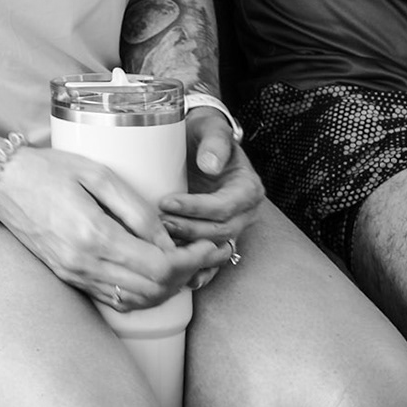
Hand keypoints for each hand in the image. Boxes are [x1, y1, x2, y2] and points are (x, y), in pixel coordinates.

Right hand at [0, 146, 223, 311]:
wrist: (2, 183)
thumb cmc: (49, 169)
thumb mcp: (97, 174)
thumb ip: (136, 209)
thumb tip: (167, 241)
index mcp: (94, 235)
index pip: (159, 266)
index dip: (192, 260)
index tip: (210, 245)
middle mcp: (85, 263)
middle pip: (153, 288)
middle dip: (189, 274)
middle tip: (208, 254)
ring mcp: (75, 275)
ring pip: (137, 299)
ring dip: (169, 288)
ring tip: (189, 266)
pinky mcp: (69, 278)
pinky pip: (115, 298)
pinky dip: (143, 295)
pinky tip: (156, 277)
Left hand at [158, 110, 262, 287]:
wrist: (199, 141)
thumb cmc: (204, 133)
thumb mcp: (211, 129)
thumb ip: (215, 143)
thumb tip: (210, 166)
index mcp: (248, 188)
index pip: (224, 207)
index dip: (195, 208)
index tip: (167, 202)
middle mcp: (245, 213)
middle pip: (219, 231)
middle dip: (188, 230)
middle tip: (158, 222)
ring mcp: (232, 227)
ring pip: (213, 248)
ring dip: (188, 249)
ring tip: (160, 241)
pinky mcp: (216, 235)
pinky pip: (211, 258)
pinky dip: (199, 270)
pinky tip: (180, 277)